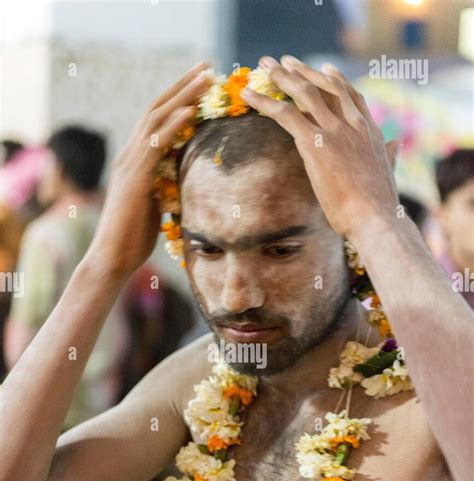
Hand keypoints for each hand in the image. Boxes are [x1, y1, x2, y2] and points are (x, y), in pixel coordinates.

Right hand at [92, 62, 211, 274]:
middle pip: (158, 108)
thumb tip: (188, 178)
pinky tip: (190, 111)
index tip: (203, 82)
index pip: (158, 119)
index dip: (180, 98)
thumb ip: (168, 184)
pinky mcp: (134, 178)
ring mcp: (129, 164)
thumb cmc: (135, 237)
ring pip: (156, 118)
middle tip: (208, 66)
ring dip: (183, 96)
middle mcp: (130, 154)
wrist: (113, 257)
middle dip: (183, 86)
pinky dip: (172, 125)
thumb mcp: (157, 203)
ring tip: (206, 77)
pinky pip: (154, 144)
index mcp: (136, 159)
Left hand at [241, 56, 398, 239]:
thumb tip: (394, 145)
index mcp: (370, 132)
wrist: (375, 218)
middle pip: (325, 86)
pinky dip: (264, 101)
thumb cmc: (379, 206)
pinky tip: (249, 94)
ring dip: (281, 77)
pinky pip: (284, 114)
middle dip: (304, 71)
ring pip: (304, 93)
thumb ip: (389, 156)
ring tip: (264, 66)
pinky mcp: (314, 142)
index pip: (351, 97)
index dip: (336, 82)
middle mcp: (353, 124)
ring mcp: (334, 131)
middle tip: (285, 62)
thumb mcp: (388, 173)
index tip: (325, 70)